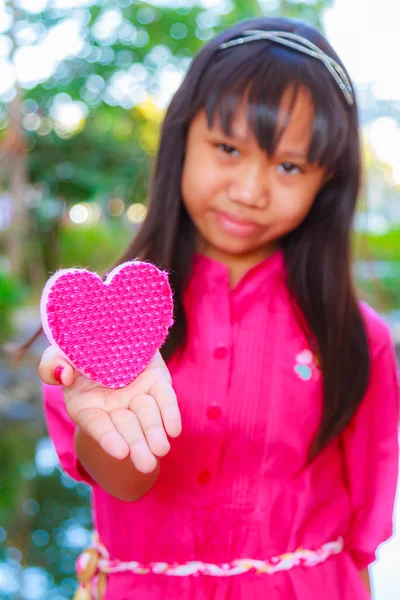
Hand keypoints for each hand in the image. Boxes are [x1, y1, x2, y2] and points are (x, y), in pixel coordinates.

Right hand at [38, 347, 181, 472]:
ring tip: (162, 449)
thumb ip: (51, 363)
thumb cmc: (78, 351)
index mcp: (86, 406)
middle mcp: (114, 406)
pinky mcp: (157, 382)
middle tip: (147, 463)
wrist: (110, 338)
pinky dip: (170, 413)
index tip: (121, 452)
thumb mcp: (59, 353)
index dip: (108, 438)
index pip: (97, 425)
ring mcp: (136, 395)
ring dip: (154, 432)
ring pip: (147, 415)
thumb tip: (63, 374)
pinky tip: (174, 430)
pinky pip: (165, 399)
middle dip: (137, 444)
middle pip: (126, 427)